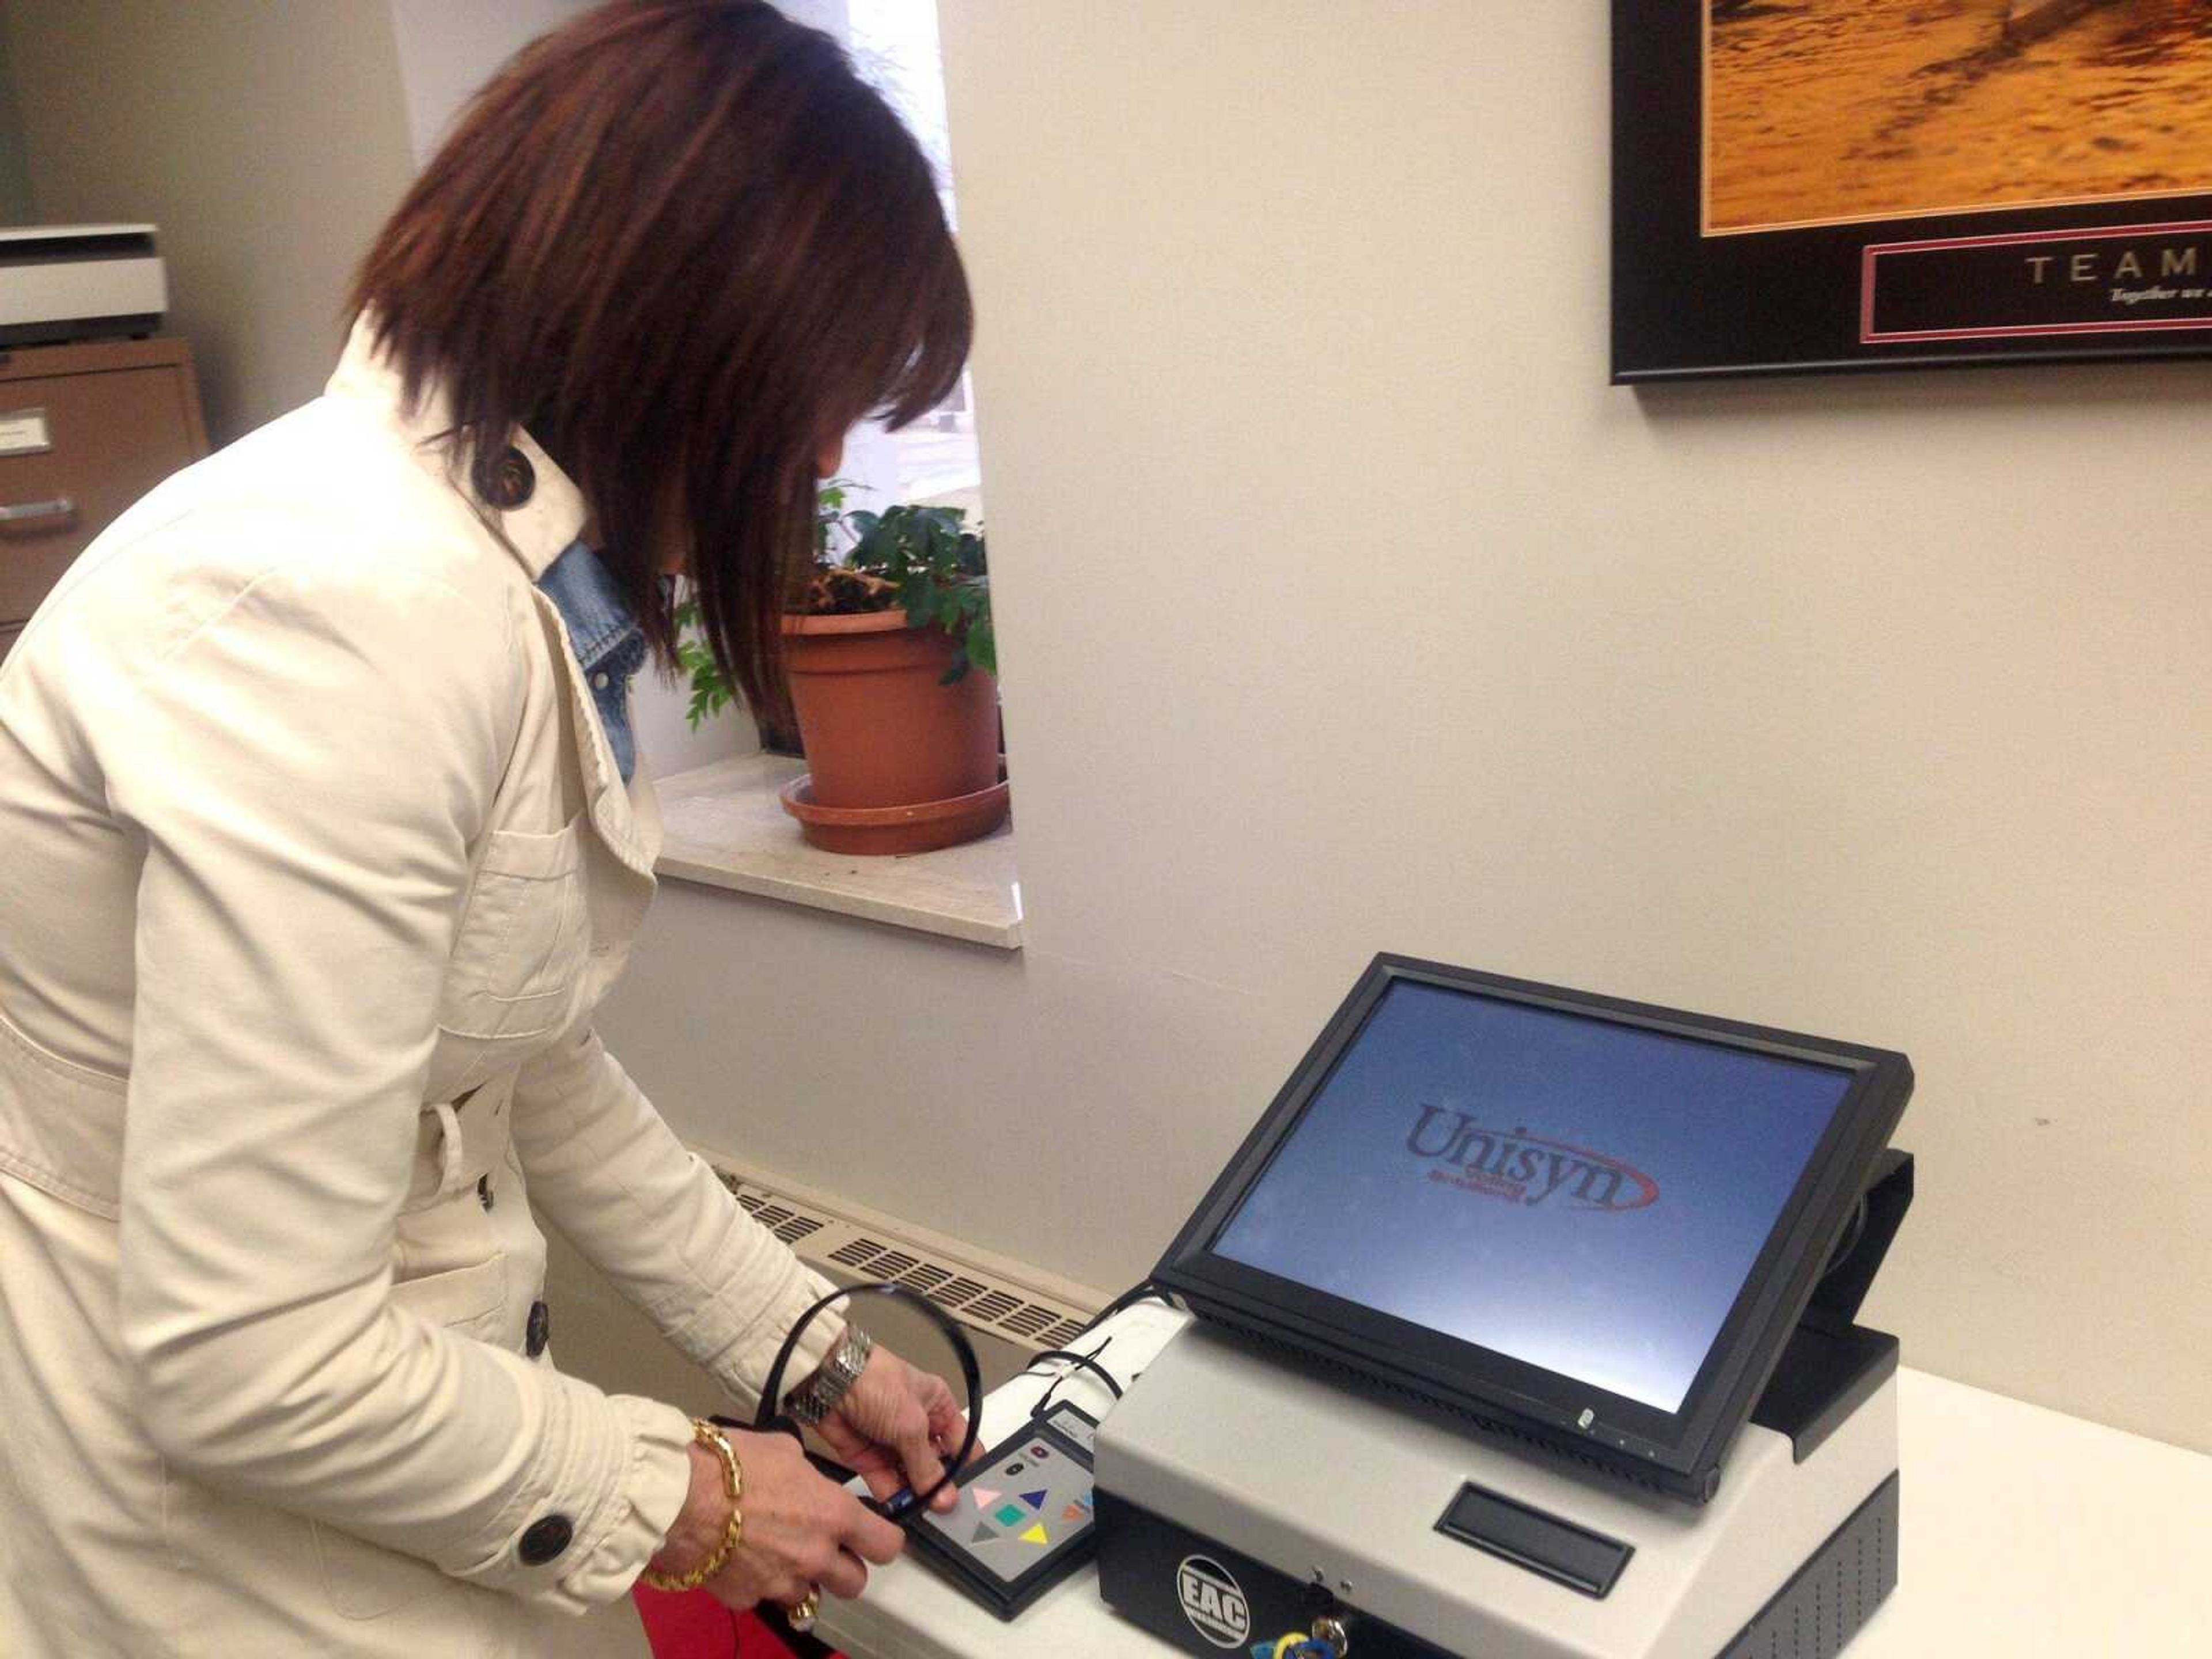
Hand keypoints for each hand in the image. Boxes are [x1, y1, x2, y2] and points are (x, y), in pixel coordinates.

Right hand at [651, 1428, 903, 1611]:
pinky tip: (741, 1559)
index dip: (882, 1541)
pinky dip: (759, 1583)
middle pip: (855, 1582)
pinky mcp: (748, 1599)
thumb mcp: (783, 1450)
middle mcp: (816, 1555)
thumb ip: (807, 1473)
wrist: (678, 1497)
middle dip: (844, 1567)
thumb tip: (806, 1478)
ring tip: (777, 1553)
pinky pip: (764, 1598)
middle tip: (825, 1548)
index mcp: (833, 1515)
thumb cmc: (731, 1465)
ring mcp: (782, 1583)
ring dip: (801, 1578)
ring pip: (809, 1595)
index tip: (872, 1536)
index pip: (887, 1545)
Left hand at [812, 1345, 971, 1513]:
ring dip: (916, 1496)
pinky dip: (893, 1497)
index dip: (967, 1469)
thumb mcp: (911, 1424)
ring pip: (911, 1478)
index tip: (970, 1496)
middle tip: (946, 1514)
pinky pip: (886, 1482)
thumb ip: (928, 1466)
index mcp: (938, 1406)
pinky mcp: (869, 1458)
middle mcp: (918, 1426)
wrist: (828, 1381)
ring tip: (925, 1517)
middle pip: (936, 1465)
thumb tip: (945, 1498)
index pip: (961, 1443)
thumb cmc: (876, 1384)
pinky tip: (902, 1511)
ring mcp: (893, 1443)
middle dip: (940, 1487)